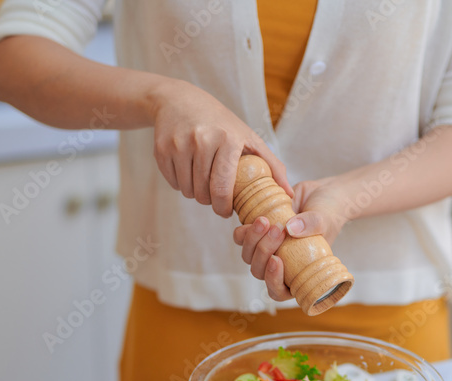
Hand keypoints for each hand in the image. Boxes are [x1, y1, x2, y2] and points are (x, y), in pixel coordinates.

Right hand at [150, 79, 290, 216]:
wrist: (180, 100)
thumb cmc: (221, 123)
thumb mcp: (249, 138)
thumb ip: (272, 166)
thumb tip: (289, 194)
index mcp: (228, 139)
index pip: (223, 188)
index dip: (223, 207)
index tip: (226, 210)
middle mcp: (202, 140)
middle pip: (203, 193)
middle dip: (209, 201)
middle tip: (214, 194)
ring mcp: (179, 144)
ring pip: (187, 190)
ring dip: (195, 193)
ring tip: (202, 182)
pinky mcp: (161, 148)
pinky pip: (172, 181)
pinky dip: (180, 183)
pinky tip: (187, 171)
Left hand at [232, 177, 351, 301]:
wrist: (321, 194)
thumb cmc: (329, 214)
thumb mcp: (325, 220)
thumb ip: (311, 224)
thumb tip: (291, 228)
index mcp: (297, 274)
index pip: (278, 291)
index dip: (273, 282)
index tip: (277, 260)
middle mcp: (280, 265)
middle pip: (259, 271)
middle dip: (264, 252)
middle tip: (278, 229)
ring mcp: (266, 250)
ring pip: (248, 256)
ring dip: (252, 240)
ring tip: (265, 221)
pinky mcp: (257, 233)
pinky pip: (241, 238)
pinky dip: (244, 230)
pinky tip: (258, 217)